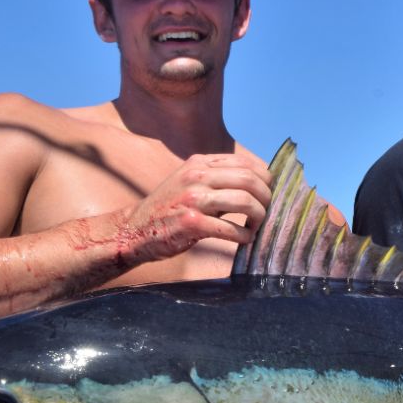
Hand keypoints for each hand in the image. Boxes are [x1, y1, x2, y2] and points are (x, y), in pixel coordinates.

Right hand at [121, 153, 273, 262]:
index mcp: (199, 163)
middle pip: (250, 180)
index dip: (265, 179)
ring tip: (255, 227)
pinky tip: (244, 239)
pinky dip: (245, 236)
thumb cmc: (169, 209)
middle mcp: (197, 176)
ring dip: (259, 218)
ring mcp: (193, 199)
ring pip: (245, 201)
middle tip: (265, 213)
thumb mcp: (189, 182)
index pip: (246, 163)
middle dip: (266, 198)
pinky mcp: (191, 223)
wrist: (135, 230)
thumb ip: (218, 179)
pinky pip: (231, 228)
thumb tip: (258, 184)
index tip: (267, 194)